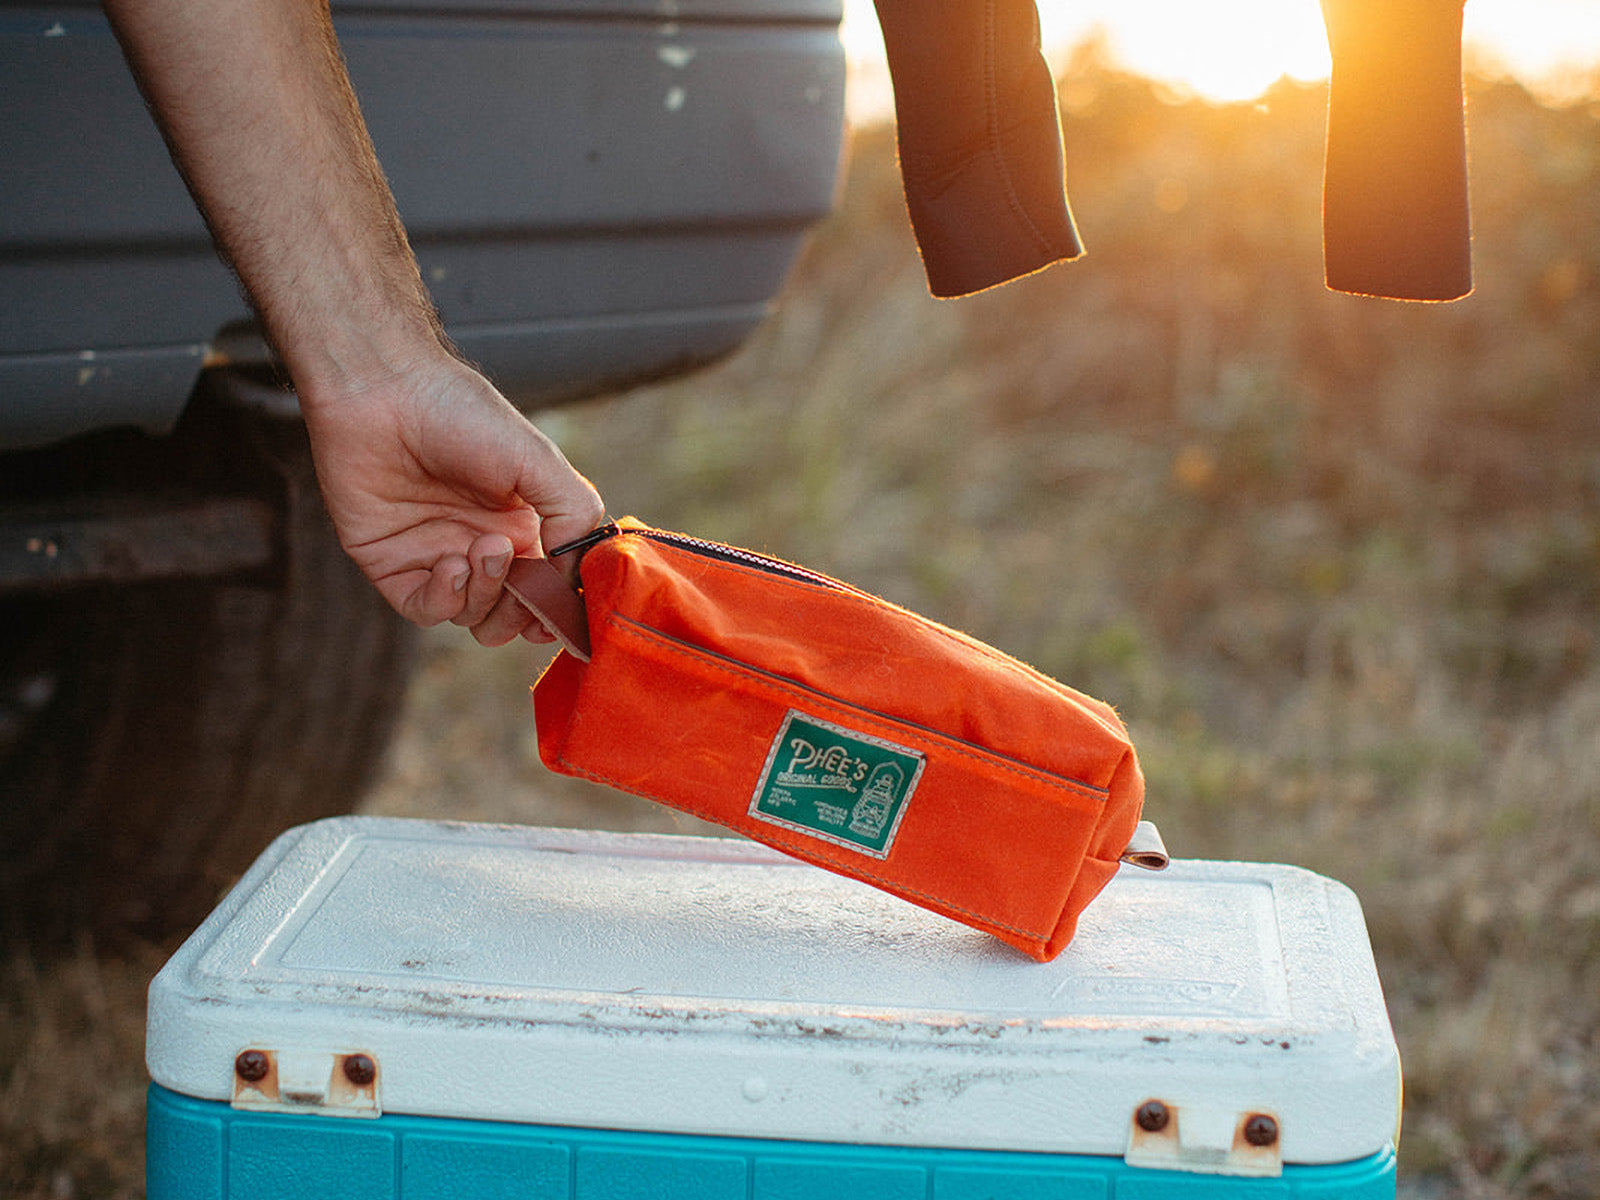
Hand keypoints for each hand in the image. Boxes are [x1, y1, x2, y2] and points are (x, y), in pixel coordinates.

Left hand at [301, 353, 603, 645]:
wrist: (383, 392)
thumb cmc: (462, 415)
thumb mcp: (539, 460)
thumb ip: (574, 514)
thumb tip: (571, 572)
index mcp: (522, 524)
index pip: (548, 587)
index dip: (557, 606)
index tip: (562, 607)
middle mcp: (480, 545)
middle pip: (512, 613)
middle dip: (522, 609)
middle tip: (520, 578)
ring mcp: (436, 557)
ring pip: (472, 616)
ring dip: (486, 595)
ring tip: (483, 548)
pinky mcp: (392, 564)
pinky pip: (425, 609)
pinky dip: (445, 598)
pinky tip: (451, 563)